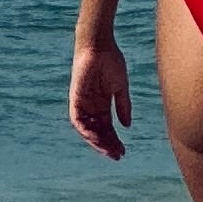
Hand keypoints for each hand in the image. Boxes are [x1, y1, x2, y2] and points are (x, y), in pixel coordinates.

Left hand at [70, 36, 132, 158]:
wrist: (99, 46)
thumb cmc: (111, 62)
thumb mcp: (121, 88)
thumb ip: (123, 106)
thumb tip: (127, 126)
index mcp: (102, 104)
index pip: (107, 128)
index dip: (114, 141)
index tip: (123, 151)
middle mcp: (91, 106)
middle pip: (98, 132)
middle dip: (107, 145)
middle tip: (117, 155)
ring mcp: (83, 103)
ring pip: (87, 129)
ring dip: (97, 142)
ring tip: (108, 150)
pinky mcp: (75, 99)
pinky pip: (78, 120)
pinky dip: (86, 130)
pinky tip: (96, 138)